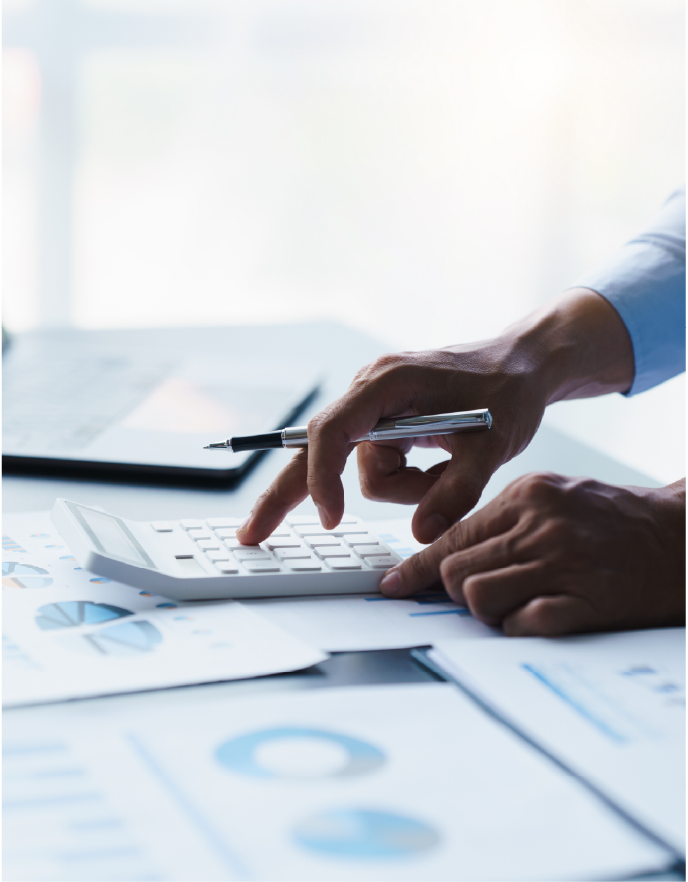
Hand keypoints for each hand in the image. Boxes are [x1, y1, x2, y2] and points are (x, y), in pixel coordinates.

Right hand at [237, 289, 633, 544]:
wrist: (521, 366)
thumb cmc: (507, 391)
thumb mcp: (492, 445)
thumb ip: (458, 491)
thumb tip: (423, 534)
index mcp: (386, 383)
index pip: (332, 431)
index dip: (323, 477)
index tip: (331, 518)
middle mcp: (370, 392)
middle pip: (314, 450)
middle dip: (288, 494)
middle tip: (253, 534)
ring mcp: (374, 408)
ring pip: (367, 472)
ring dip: (407, 488)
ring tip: (452, 468)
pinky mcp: (385, 423)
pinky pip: (380, 467)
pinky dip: (410, 480)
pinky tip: (441, 462)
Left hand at [380, 472, 685, 634]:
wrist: (681, 538)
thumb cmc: (615, 519)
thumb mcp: (555, 496)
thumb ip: (504, 521)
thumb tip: (448, 556)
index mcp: (527, 496)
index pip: (451, 536)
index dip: (415, 568)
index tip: (393, 585)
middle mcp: (540, 526)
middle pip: (454, 570)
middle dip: (453, 591)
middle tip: (475, 595)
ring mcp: (562, 565)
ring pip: (477, 598)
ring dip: (485, 611)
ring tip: (516, 602)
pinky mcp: (585, 603)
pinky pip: (520, 624)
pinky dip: (518, 627)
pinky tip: (541, 614)